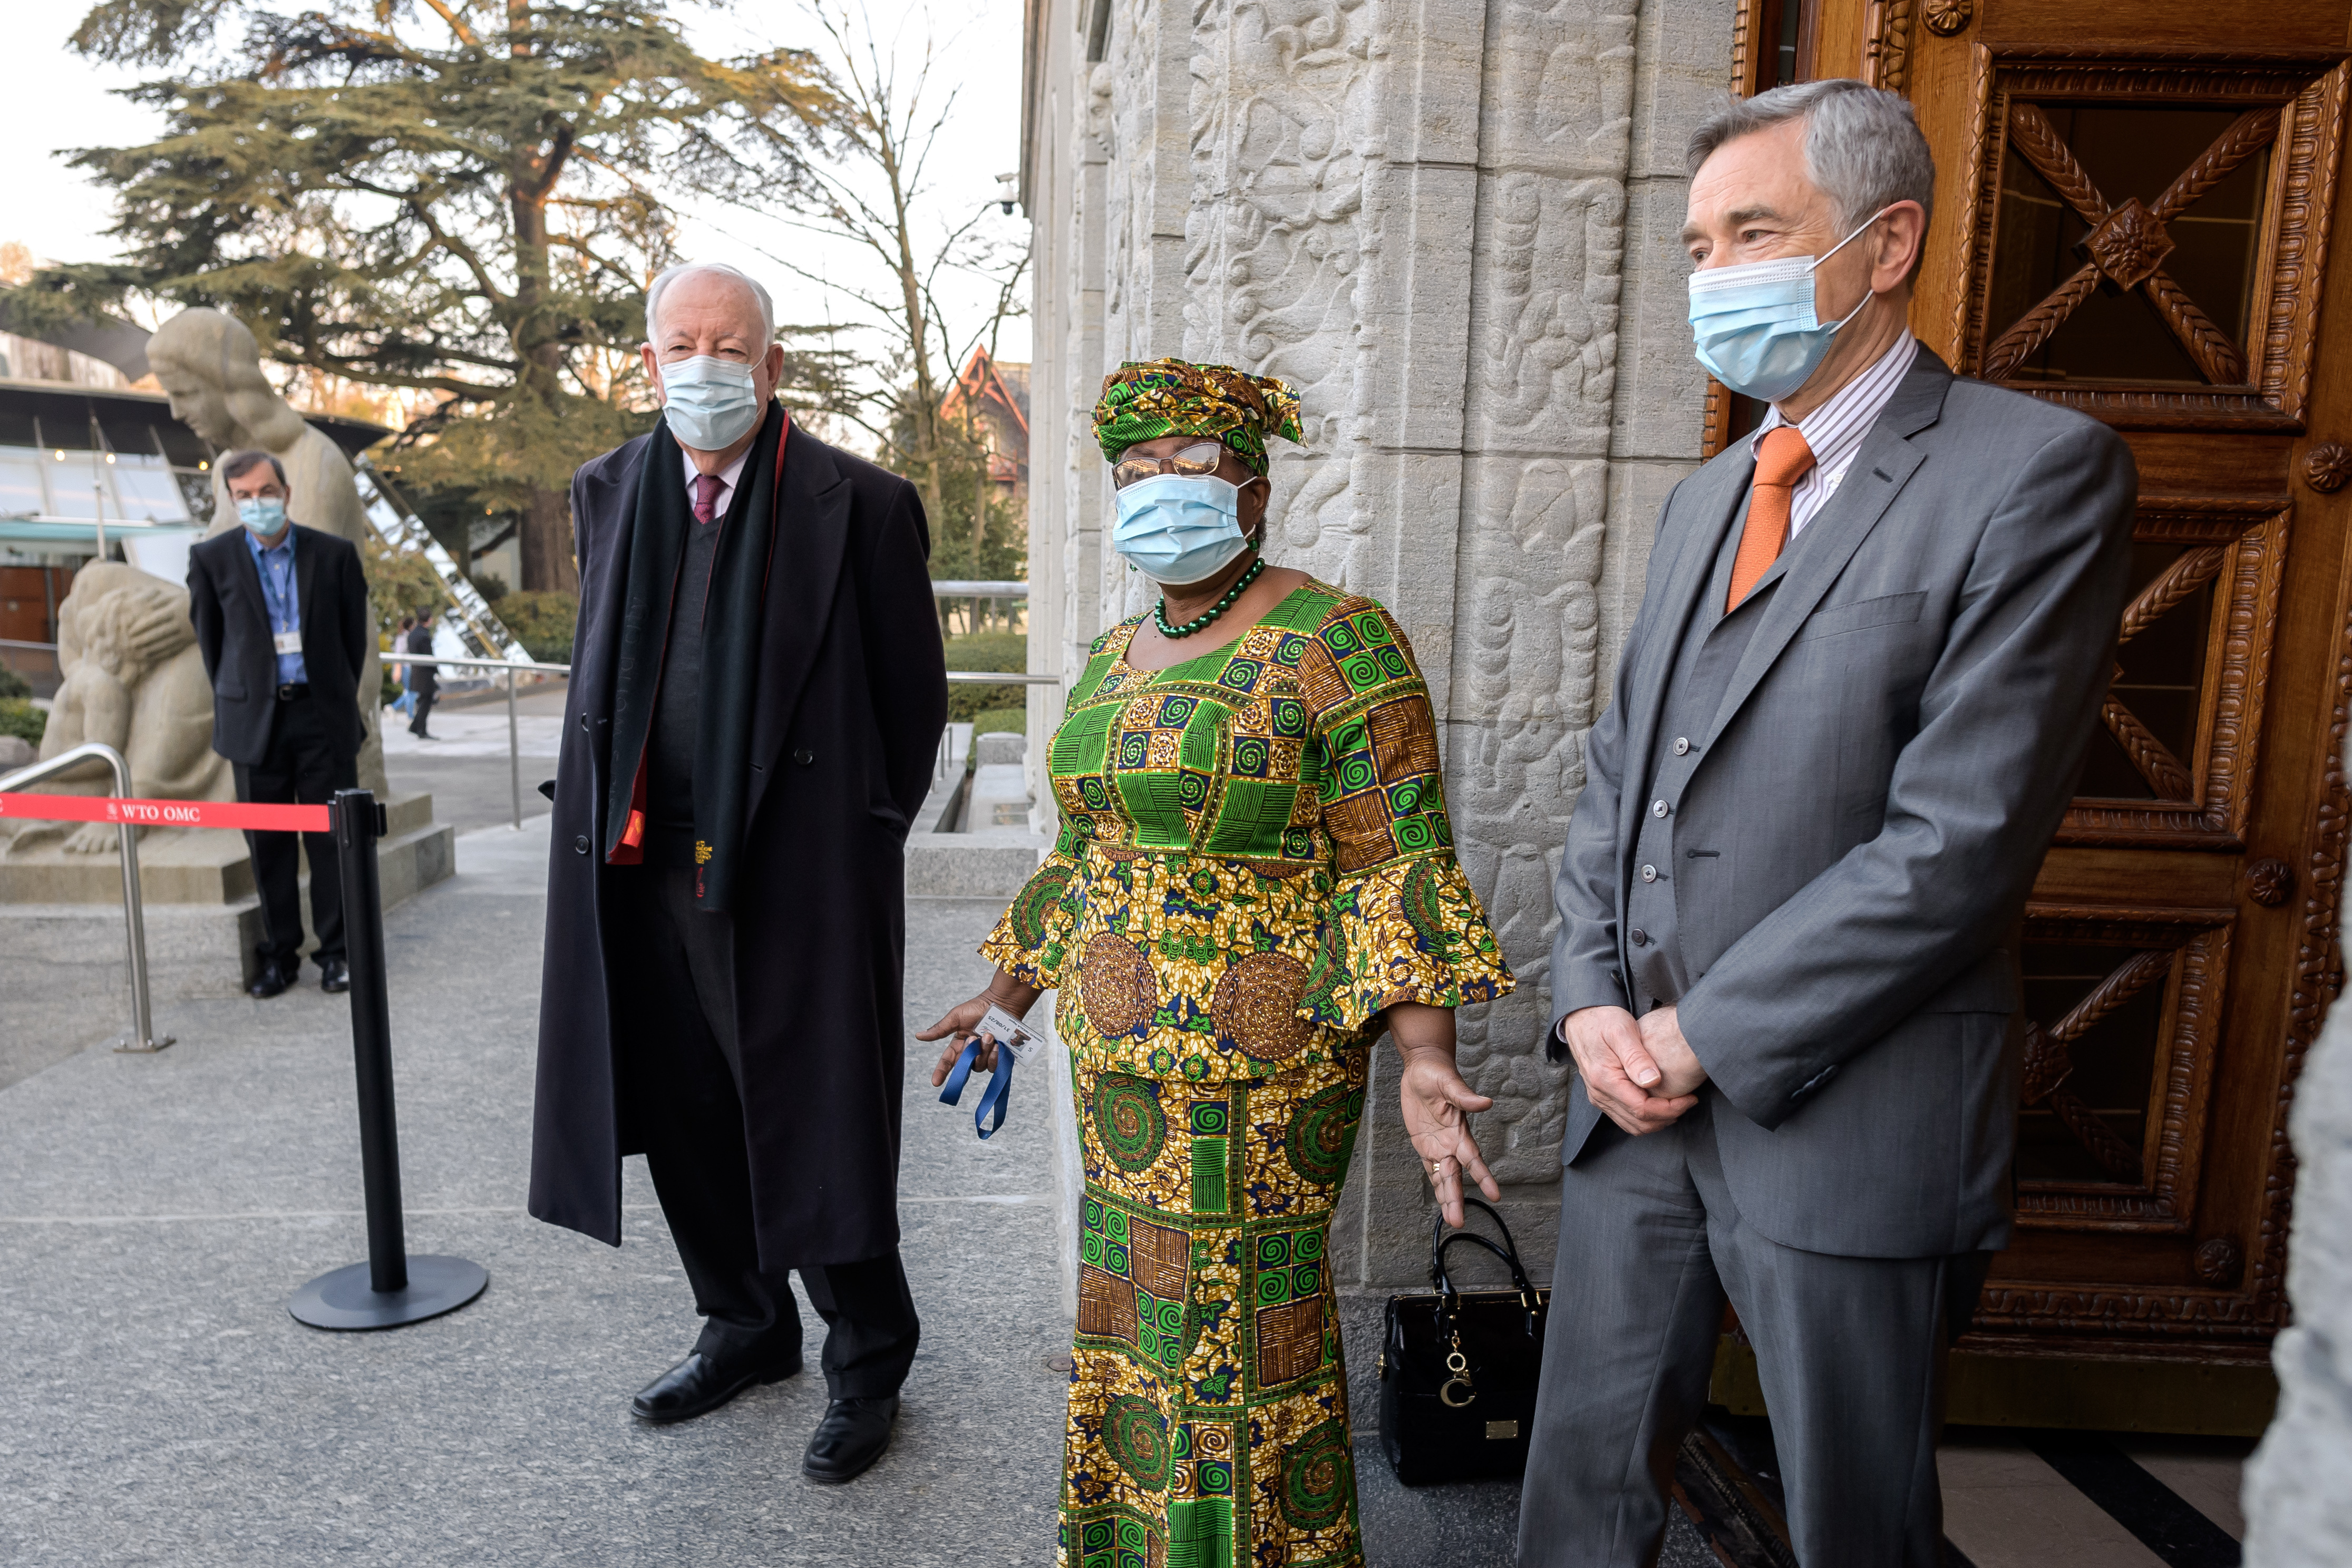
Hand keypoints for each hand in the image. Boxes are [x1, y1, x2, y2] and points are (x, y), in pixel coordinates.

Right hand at [917, 969, 1041, 1087]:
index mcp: (959, 1045)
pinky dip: (995, 1057)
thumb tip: (918, 1036)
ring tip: (989, 1036)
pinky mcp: (1000, 1056)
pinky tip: (998, 1046)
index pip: (947, 1062)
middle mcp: (971, 1053)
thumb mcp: (955, 1017)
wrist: (1001, 1002)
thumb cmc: (977, 1007)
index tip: (935, 1082)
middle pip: (965, 1066)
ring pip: (980, 1066)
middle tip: (974, 1038)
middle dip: (969, 1053)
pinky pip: (994, 1066)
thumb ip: (939, 1030)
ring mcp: (985, 1055)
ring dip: (984, 1051)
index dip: (941, 1072)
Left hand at [1398, 1042, 1500, 1228]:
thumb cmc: (1438, 1073)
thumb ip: (1465, 1096)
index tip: (1495, 1195)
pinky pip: (1430, 1169)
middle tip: (1459, 1221)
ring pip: (1444, 1177)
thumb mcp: (1449, 1083)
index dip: (1483, 1176)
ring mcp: (1438, 1145)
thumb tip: (1487, 1102)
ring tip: (1454, 1220)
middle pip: (1455, 1175)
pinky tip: (1442, 1201)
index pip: (1473, 1158)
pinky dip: (1436, 1184)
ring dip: (1447, 1198)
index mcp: (1459, 1130)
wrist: (1423, 1068)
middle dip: (1456, 1198)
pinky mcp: (1424, 1145)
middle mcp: (1451, 1142)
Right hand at [1560, 1005, 1697, 1136]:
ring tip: (1678, 1104)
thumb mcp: (1621, 1030)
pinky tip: (1660, 1104)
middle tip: (1688, 1101)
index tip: (1690, 1098)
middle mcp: (1600, 1094)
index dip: (1670, 1108)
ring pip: (1633, 1126)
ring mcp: (1599, 1098)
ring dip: (1658, 1121)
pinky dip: (1646, 1118)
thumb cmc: (1602, 1021)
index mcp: (1605, 1079)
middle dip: (1668, 1116)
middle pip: (1639, 1123)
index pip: (1642, 1109)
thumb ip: (1636, 1057)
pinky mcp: (1602, 1098)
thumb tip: (1653, 1081)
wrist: (1580, 1020)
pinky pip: (1626, 1119)